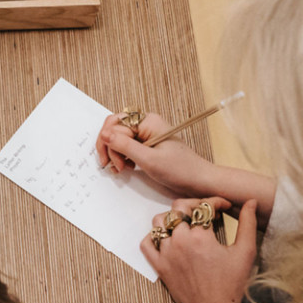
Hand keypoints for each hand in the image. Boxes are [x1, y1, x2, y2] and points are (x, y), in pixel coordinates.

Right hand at [95, 112, 221, 200]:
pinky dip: (122, 156)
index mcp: (148, 121)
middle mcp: (146, 124)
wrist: (199, 181)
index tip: (114, 163)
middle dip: (110, 147)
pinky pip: (126, 144)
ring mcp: (146, 133)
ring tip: (121, 168)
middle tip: (113, 166)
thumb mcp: (149, 160)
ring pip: (118, 137)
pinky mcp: (147, 144)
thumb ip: (125, 146)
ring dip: (115, 153)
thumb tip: (104, 134)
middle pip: (114, 128)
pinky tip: (127, 167)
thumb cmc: (180, 170)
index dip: (110, 145)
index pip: (115, 125)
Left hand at [141, 197, 258, 302]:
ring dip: (172, 217)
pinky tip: (168, 238)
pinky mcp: (159, 265)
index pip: (204, 206)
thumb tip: (250, 202)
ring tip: (186, 222)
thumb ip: (248, 224)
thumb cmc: (231, 283)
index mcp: (200, 237)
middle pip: (179, 208)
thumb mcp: (245, 252)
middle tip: (206, 211)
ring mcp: (166, 253)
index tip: (224, 207)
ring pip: (160, 222)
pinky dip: (153, 236)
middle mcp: (179, 241)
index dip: (216, 202)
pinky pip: (146, 244)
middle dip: (194, 205)